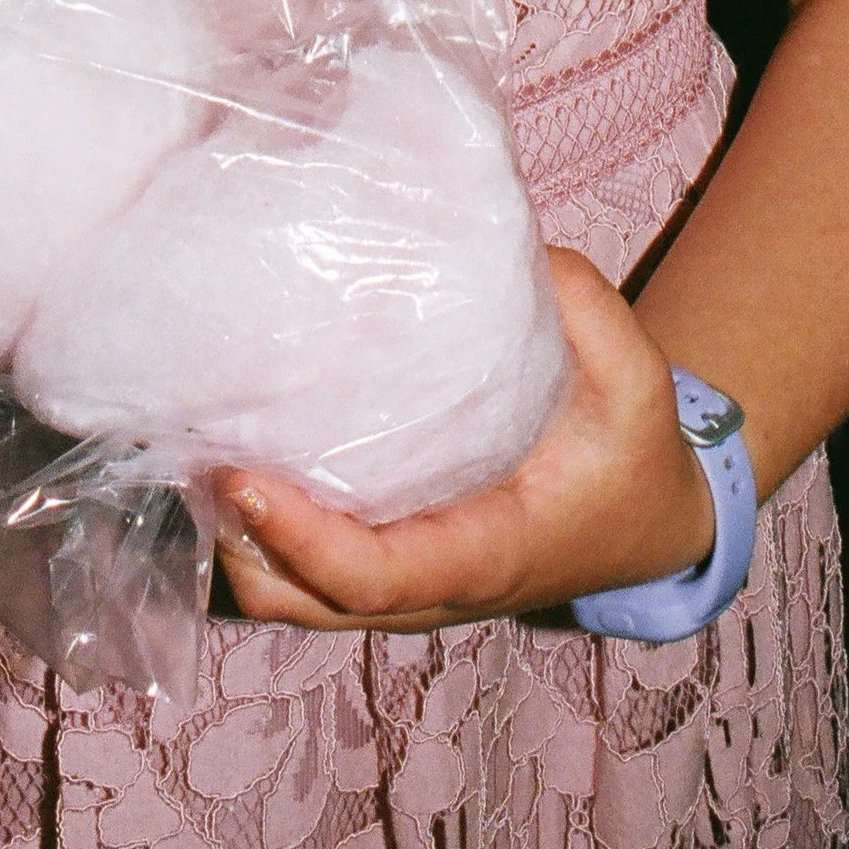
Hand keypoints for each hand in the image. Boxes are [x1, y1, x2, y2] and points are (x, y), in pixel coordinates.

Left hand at [210, 250, 717, 633]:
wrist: (649, 526)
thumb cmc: (634, 458)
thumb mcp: (637, 382)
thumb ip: (586, 311)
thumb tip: (515, 247)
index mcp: (486, 554)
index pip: (375, 576)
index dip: (301, 539)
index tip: (242, 476)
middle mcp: (431, 590)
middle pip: (302, 601)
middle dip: (240, 539)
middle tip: (199, 443)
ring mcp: (405, 588)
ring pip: (291, 596)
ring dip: (241, 536)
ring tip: (206, 438)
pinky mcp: (392, 565)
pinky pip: (305, 570)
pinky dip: (262, 528)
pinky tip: (243, 445)